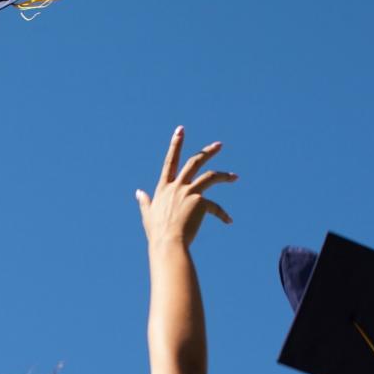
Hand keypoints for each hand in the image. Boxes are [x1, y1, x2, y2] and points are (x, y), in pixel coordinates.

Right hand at [136, 126, 235, 251]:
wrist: (168, 244)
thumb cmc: (157, 233)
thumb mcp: (147, 215)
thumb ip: (144, 202)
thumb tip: (138, 192)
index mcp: (163, 188)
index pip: (170, 161)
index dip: (175, 144)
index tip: (181, 130)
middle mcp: (176, 186)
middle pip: (194, 162)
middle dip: (207, 152)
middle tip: (220, 145)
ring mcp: (189, 193)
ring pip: (210, 176)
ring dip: (224, 175)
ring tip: (235, 177)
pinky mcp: (200, 203)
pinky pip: (215, 206)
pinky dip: (222, 214)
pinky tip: (229, 221)